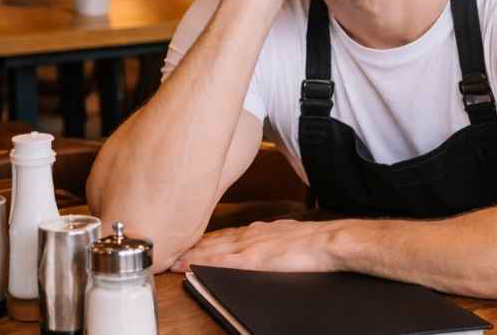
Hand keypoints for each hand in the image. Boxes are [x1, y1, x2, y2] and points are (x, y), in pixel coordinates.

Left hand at [170, 219, 340, 272]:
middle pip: (213, 239)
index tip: (188, 241)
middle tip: (167, 247)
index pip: (226, 233)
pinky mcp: (252, 259)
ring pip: (212, 248)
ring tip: (170, 258)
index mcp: (260, 230)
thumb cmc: (316, 241)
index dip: (205, 239)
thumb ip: (276, 238)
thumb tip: (272, 245)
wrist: (329, 241)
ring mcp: (249, 245)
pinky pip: (220, 261)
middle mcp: (250, 234)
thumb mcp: (291, 235)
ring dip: (190, 253)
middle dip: (191, 244)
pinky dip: (201, 263)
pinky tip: (187, 267)